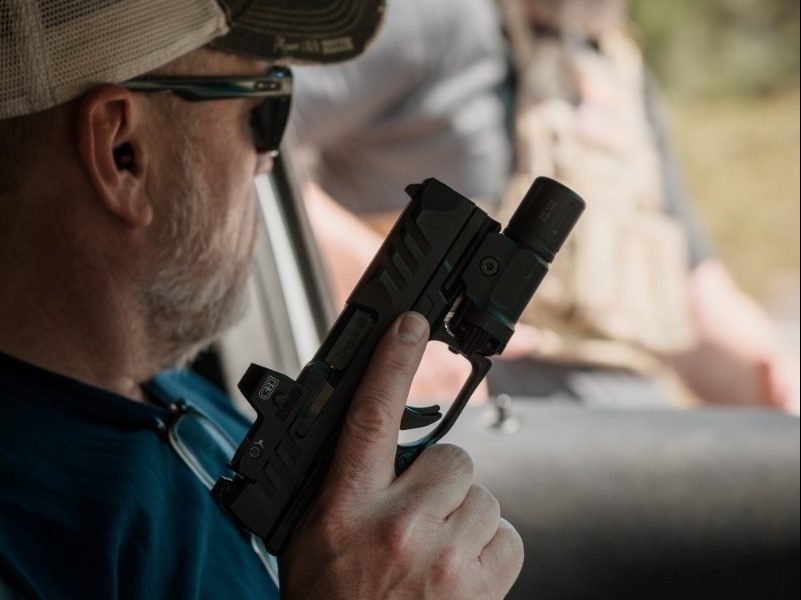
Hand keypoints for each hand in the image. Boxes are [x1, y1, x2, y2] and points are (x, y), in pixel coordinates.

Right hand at [279, 312, 523, 598]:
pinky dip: (491, 550)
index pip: (368, 417)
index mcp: (343, 509)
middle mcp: (396, 526)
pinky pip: (508, 536)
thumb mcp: (311, 538)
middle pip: (452, 458)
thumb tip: (368, 441)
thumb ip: (339, 486)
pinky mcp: (481, 586)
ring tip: (437, 556)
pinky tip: (462, 575)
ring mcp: (443, 557)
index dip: (392, 363)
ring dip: (467, 519)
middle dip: (443, 481)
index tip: (410, 323)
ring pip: (484, 497)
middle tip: (419, 517)